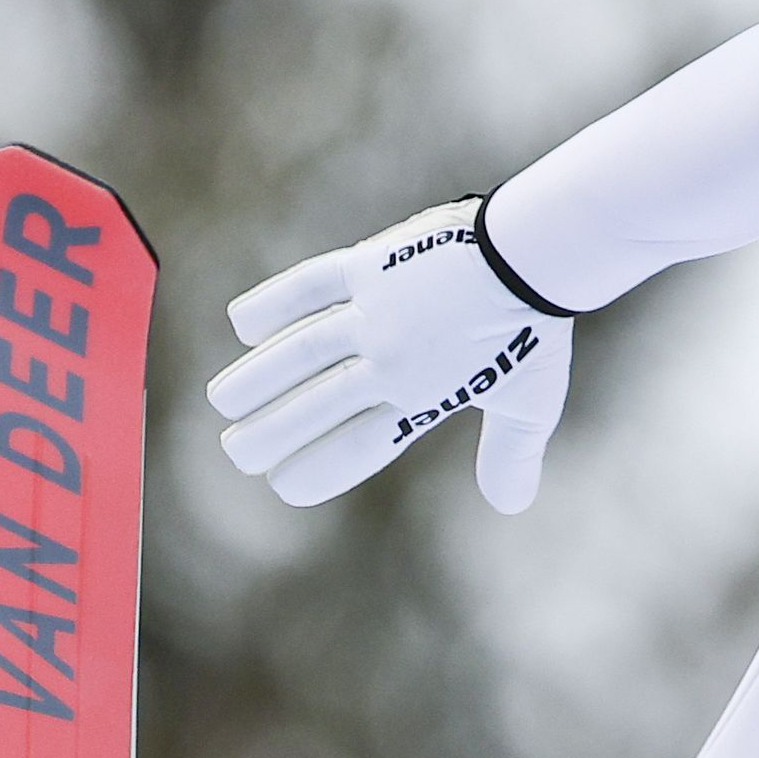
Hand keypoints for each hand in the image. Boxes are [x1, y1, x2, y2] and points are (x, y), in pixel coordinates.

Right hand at [207, 200, 570, 511]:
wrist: (534, 251)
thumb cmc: (533, 327)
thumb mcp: (531, 400)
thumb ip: (510, 453)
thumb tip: (511, 505)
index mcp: (424, 395)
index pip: (357, 445)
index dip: (316, 468)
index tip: (283, 486)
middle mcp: (391, 358)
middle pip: (315, 405)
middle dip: (269, 434)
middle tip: (237, 453)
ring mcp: (377, 309)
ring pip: (300, 351)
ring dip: (257, 378)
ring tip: (224, 402)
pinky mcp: (371, 263)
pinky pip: (311, 285)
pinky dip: (274, 303)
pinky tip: (243, 325)